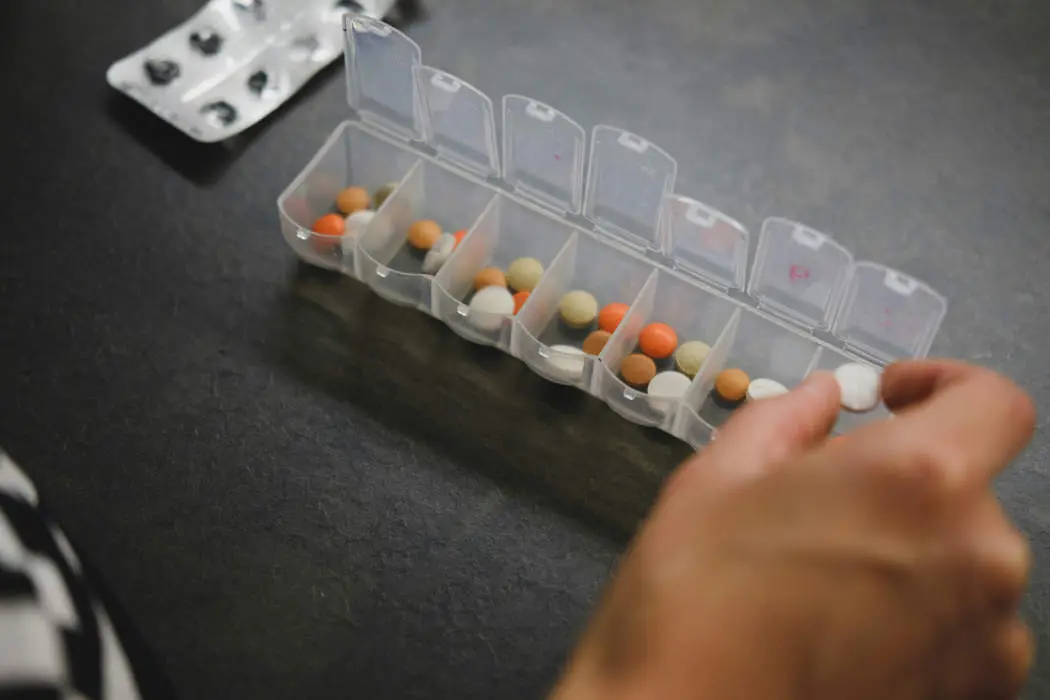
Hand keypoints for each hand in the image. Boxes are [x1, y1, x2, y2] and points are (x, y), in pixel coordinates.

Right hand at [552, 360, 1035, 699]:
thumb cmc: (692, 600)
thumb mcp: (717, 480)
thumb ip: (786, 420)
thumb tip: (823, 397)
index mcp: (919, 478)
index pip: (992, 402)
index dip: (945, 384)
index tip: (893, 399)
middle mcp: (979, 554)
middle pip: (964, 488)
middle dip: (899, 482)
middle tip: (818, 505)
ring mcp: (987, 637)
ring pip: (962, 561)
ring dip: (910, 552)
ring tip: (823, 582)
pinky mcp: (976, 695)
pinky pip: (964, 629)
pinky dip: (919, 617)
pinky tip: (843, 635)